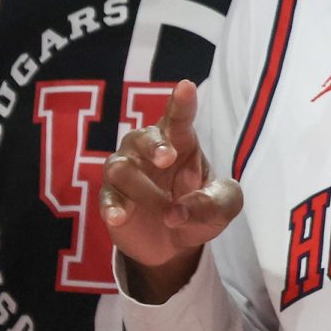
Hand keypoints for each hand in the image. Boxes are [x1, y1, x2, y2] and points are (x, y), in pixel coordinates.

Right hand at [102, 80, 242, 295]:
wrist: (176, 243)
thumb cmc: (202, 210)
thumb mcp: (223, 207)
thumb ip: (212, 203)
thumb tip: (177, 213)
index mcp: (182, 141)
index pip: (180, 117)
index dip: (181, 102)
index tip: (186, 86)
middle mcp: (149, 150)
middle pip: (142, 136)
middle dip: (153, 145)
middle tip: (167, 159)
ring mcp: (127, 172)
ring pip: (120, 168)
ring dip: (145, 191)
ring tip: (166, 212)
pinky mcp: (111, 197)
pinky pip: (106, 196)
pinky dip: (113, 206)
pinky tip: (120, 218)